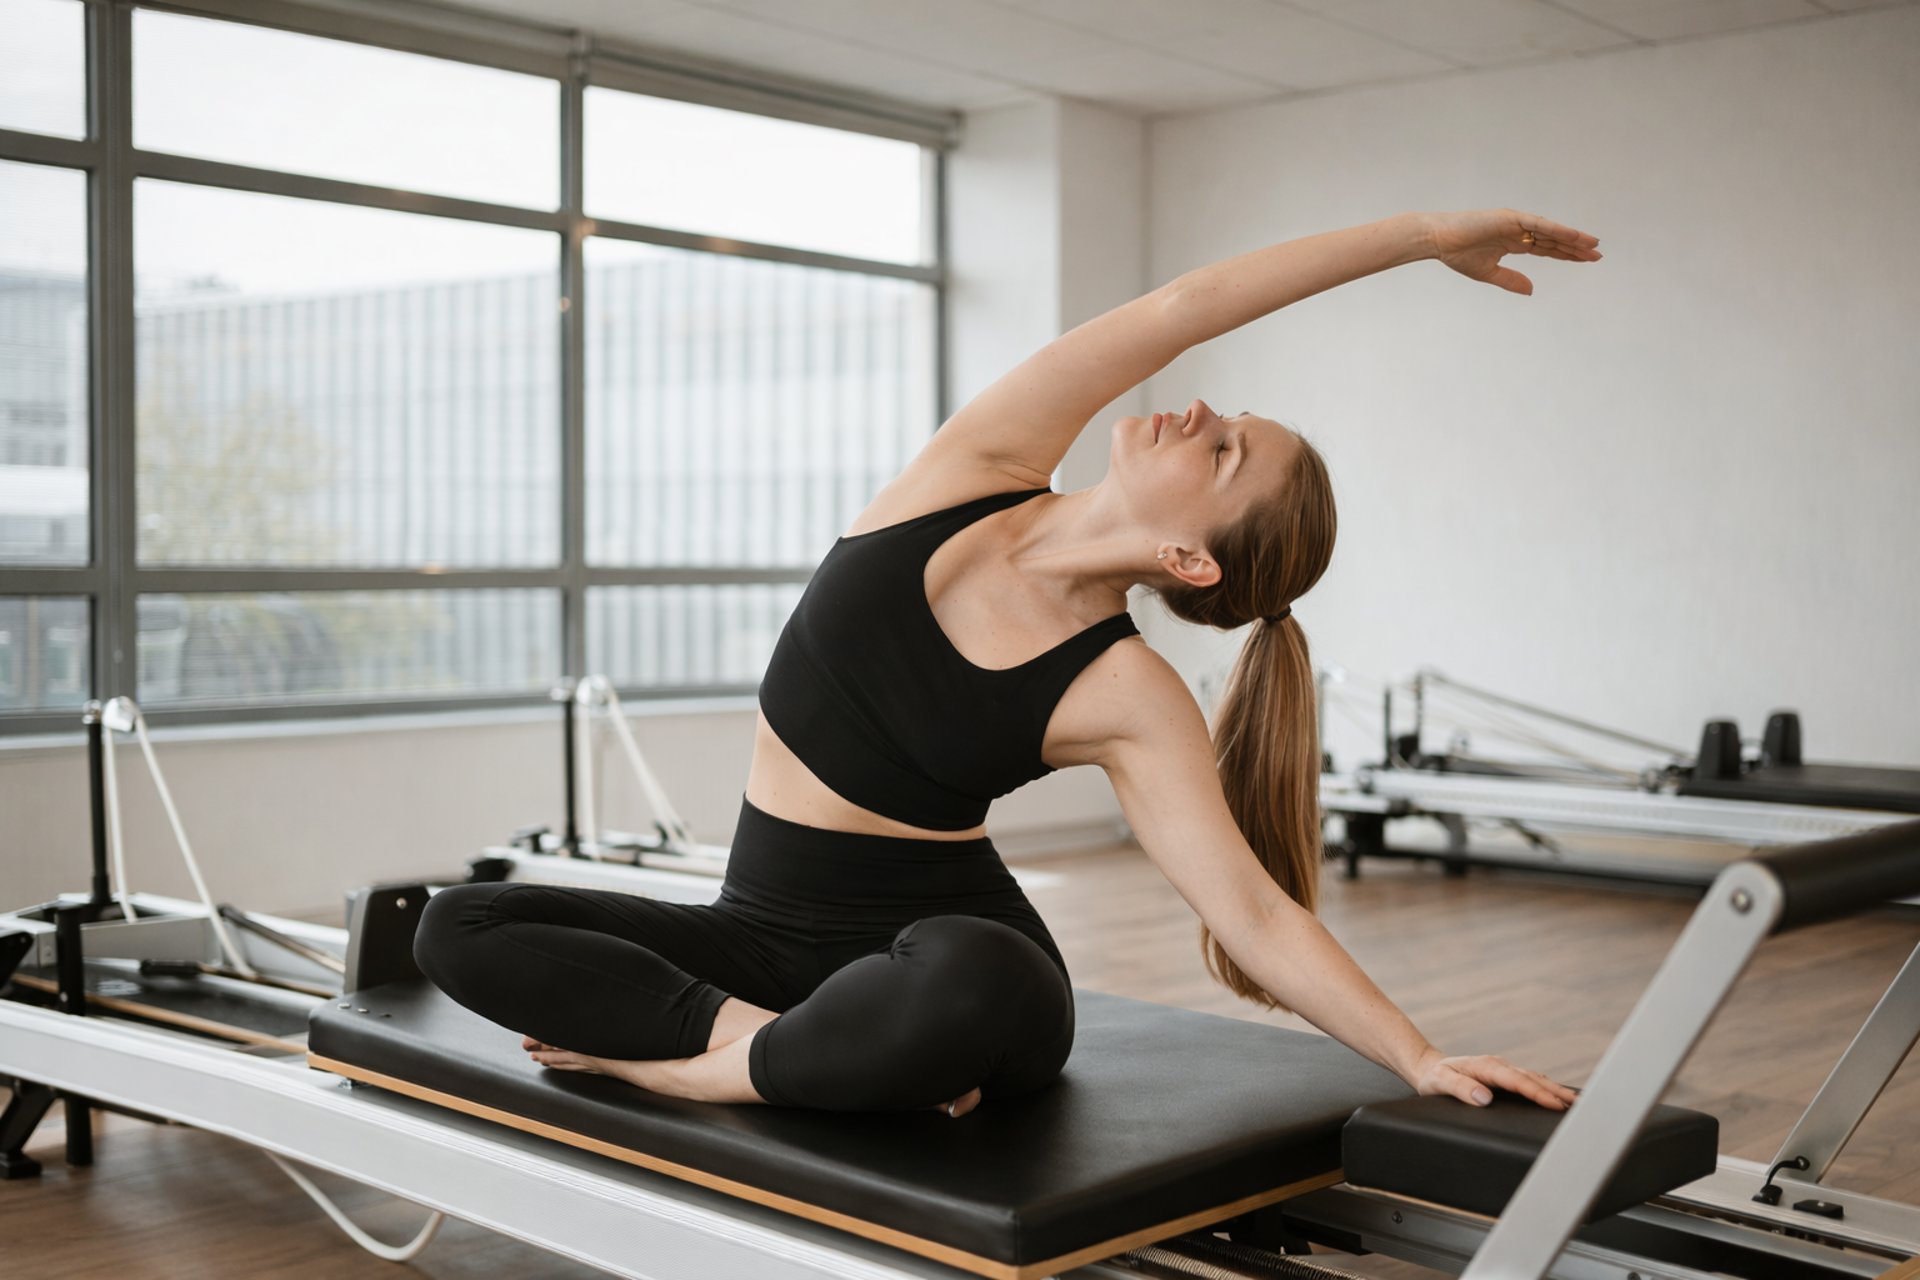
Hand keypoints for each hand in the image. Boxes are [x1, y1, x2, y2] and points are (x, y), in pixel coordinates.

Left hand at [1408, 1045, 1578, 1110]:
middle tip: (1581, 1105)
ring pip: (1534, 1079)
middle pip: (1532, 1079)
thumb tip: (1485, 1097)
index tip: (1556, 1104)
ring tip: (1578, 1102)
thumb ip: (1460, 1089)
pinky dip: (1546, 1087)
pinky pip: (1529, 1080)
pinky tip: (1558, 1095)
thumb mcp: (1440, 1083)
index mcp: (1486, 1067)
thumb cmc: (1435, 1078)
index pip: (1517, 1082)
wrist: (1430, 1068)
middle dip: (1557, 1092)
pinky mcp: (1504, 1075)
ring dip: (1556, 1090)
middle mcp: (1498, 1065)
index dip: (1537, 1093)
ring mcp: (1503, 1069)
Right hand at [1421, 208, 1601, 295]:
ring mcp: (1516, 223)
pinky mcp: (1511, 218)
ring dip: (1572, 237)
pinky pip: (1539, 225)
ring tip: (1593, 244)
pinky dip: (1557, 230)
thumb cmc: (1457, 254)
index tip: (1586, 260)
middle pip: (1554, 240)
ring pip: (1551, 231)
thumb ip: (1510, 280)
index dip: (1566, 254)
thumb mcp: (1489, 273)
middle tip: (1597, 254)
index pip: (1547, 249)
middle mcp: (1519, 231)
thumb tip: (1532, 290)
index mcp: (1513, 243)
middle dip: (1575, 247)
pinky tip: (1574, 235)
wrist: (1439, 241)